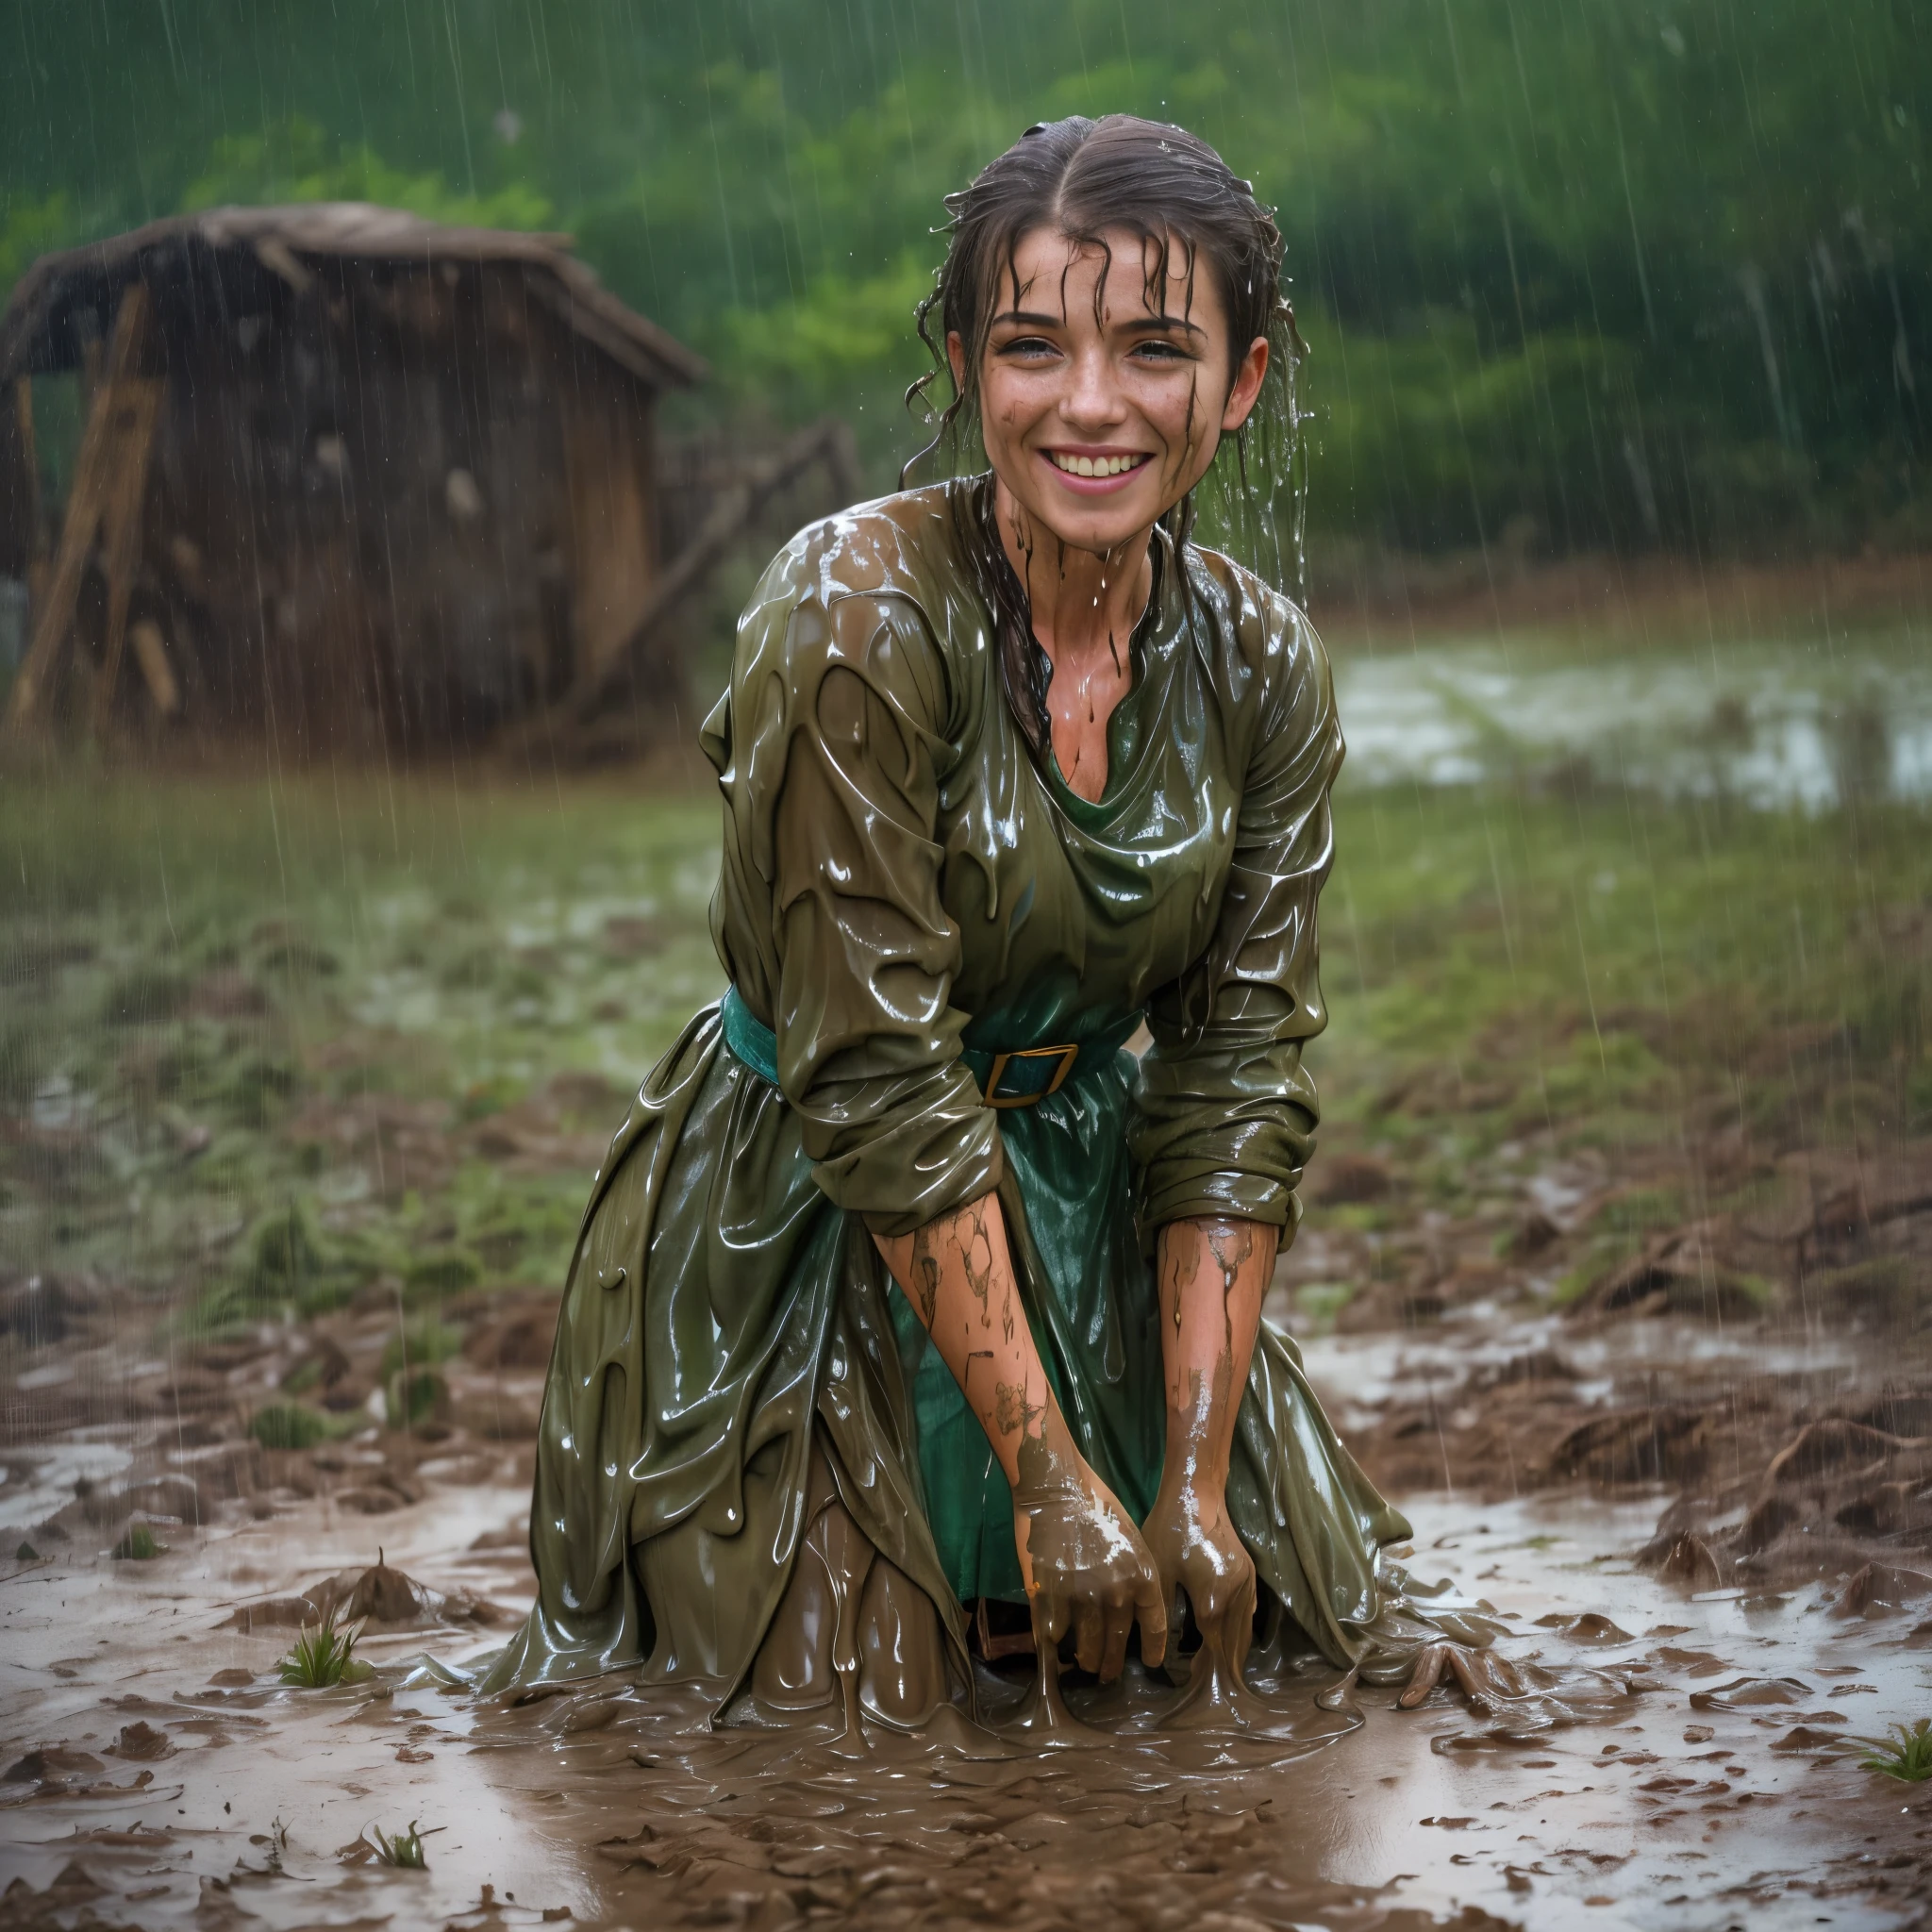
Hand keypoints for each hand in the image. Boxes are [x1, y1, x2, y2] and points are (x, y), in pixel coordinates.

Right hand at [1011, 1412, 1166, 1680]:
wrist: (1058, 1488)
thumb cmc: (1097, 1503)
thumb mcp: (1131, 1537)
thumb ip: (1133, 1572)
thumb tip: (1129, 1601)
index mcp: (1142, 1576)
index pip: (1155, 1624)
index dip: (1153, 1648)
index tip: (1149, 1663)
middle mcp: (1117, 1593)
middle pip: (1118, 1639)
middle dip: (1112, 1660)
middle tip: (1106, 1672)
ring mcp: (1083, 1598)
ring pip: (1086, 1642)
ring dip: (1086, 1656)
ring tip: (1083, 1663)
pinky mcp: (1052, 1596)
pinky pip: (1053, 1631)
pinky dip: (1052, 1642)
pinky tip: (1052, 1649)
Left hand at [1141, 1476, 1256, 1676]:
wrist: (1196, 1492)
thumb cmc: (1170, 1530)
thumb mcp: (1158, 1574)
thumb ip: (1162, 1616)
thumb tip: (1157, 1654)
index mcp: (1213, 1600)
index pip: (1212, 1647)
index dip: (1205, 1669)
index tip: (1197, 1688)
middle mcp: (1237, 1595)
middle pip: (1235, 1643)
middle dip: (1224, 1667)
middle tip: (1214, 1689)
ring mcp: (1248, 1583)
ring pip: (1246, 1628)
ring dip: (1235, 1650)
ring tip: (1223, 1673)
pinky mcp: (1249, 1572)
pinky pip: (1249, 1611)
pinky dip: (1241, 1629)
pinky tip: (1232, 1639)